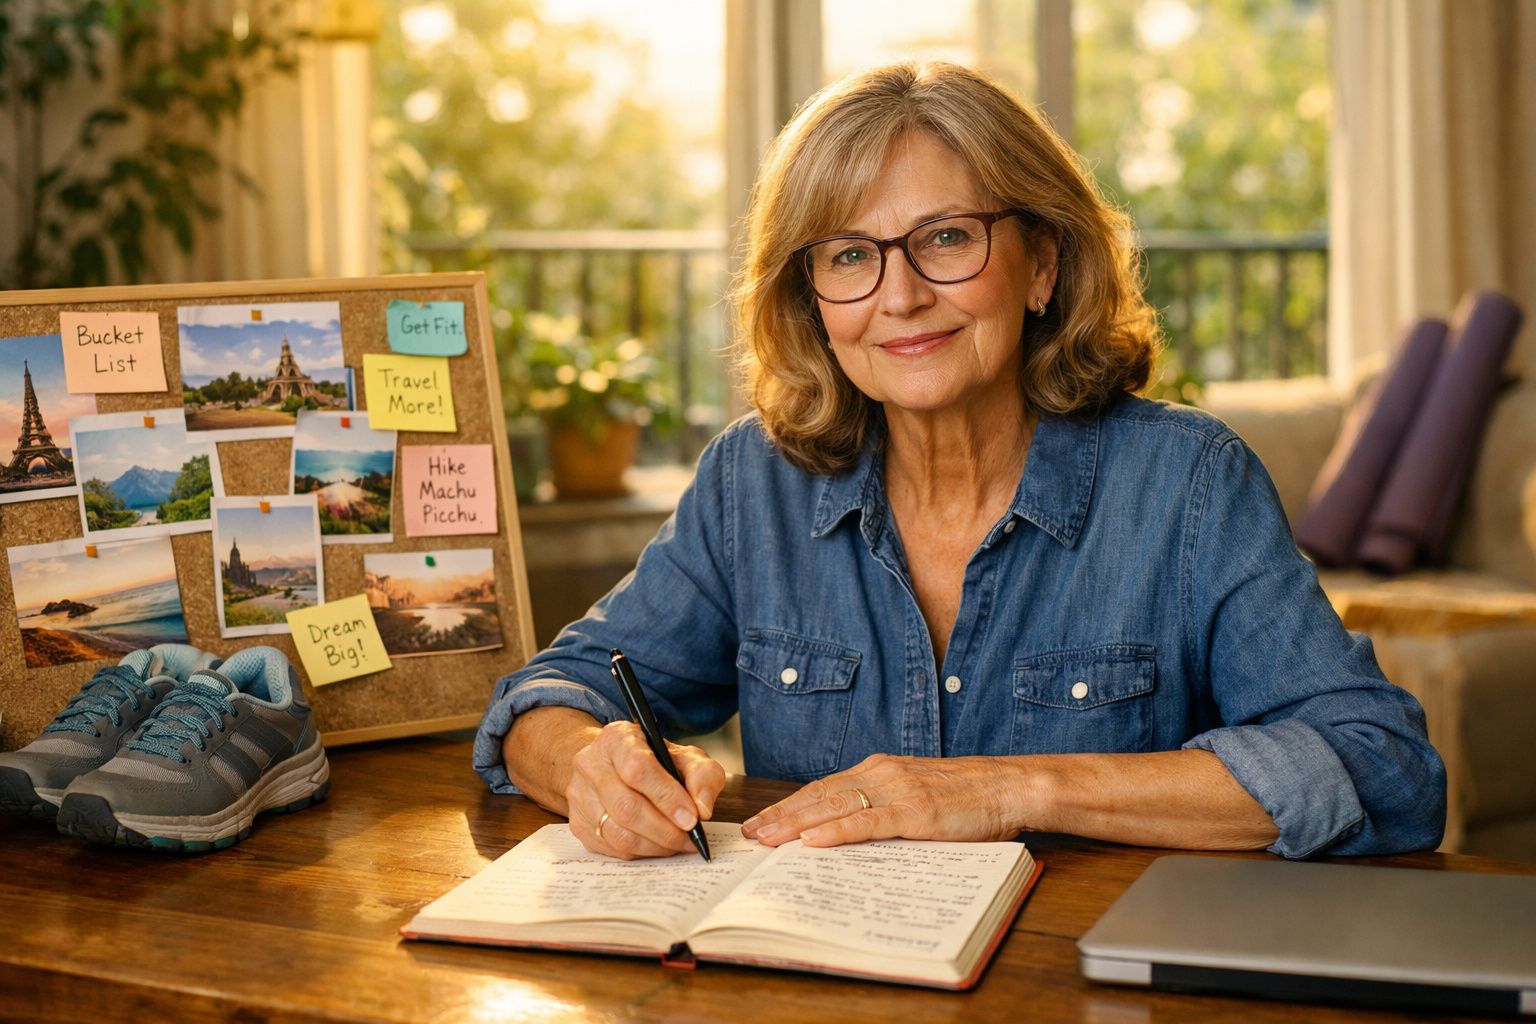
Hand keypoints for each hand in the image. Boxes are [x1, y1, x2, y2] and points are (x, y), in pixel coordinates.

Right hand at [567, 720, 726, 858]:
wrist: (616, 766)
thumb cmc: (655, 761)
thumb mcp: (686, 757)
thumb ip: (702, 777)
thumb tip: (702, 811)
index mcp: (617, 738)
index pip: (637, 769)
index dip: (667, 797)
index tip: (692, 818)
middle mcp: (590, 764)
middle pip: (625, 806)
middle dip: (664, 829)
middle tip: (689, 839)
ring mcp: (578, 795)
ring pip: (617, 833)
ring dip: (654, 846)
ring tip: (677, 844)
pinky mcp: (577, 823)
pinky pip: (610, 848)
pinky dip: (639, 853)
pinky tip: (656, 845)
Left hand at [741, 754, 1029, 847]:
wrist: (1009, 785)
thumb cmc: (968, 796)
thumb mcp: (917, 795)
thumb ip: (885, 806)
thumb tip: (848, 833)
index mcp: (880, 769)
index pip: (823, 788)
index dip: (789, 805)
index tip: (761, 822)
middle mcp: (881, 773)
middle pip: (818, 795)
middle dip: (780, 816)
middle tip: (748, 834)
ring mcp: (896, 791)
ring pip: (834, 806)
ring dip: (795, 824)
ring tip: (766, 839)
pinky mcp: (914, 812)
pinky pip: (866, 822)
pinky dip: (835, 831)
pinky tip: (812, 842)